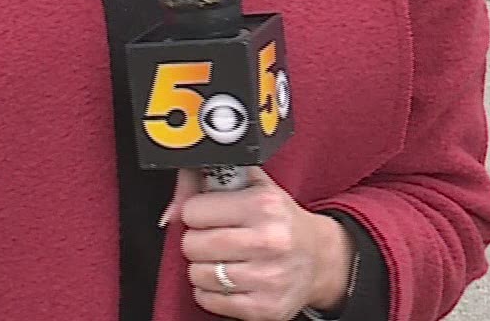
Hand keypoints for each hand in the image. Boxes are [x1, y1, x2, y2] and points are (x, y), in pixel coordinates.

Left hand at [163, 167, 354, 320]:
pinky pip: (209, 301)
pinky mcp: (263, 308)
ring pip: (198, 275)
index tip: (208, 214)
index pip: (193, 211)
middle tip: (214, 238)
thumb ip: (206, 182)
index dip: (196, 212)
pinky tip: (228, 279)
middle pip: (193, 245)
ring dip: (203, 267)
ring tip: (223, 258)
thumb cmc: (281, 220)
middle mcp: (268, 242)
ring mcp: (267, 278)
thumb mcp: (252, 186)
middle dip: (197, 241)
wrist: (319, 258)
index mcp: (263, 205)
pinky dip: (211, 291)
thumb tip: (170, 211)